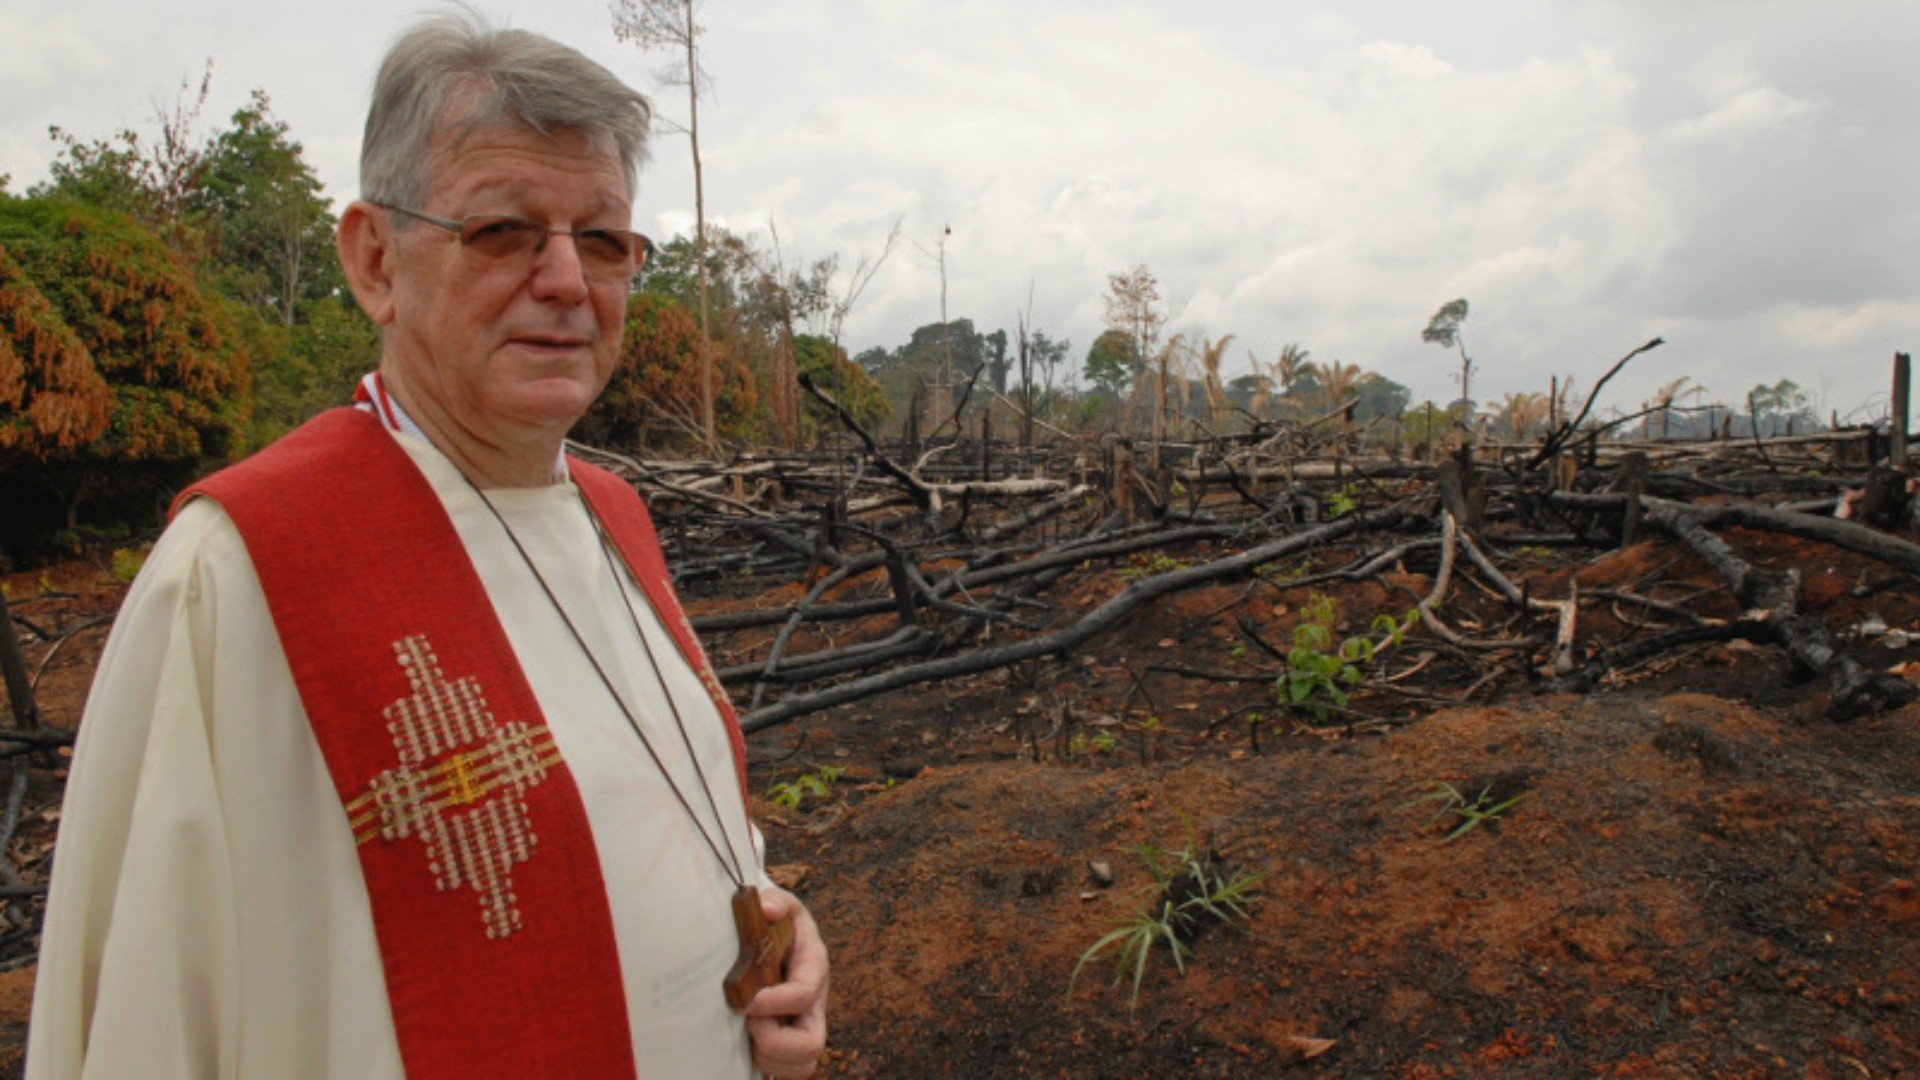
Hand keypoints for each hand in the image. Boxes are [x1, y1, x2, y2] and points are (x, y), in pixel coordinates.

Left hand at [740, 886, 828, 1077]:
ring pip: (801, 1067)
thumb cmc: (777, 922)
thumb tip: (767, 909)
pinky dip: (768, 1067)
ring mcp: (804, 1027)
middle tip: (749, 1023)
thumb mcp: (781, 903)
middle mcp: (814, 1005)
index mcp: (814, 968)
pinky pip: (787, 1072)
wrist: (777, 935)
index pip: (803, 994)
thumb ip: (777, 901)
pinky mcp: (790, 1043)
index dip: (774, 1002)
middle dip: (775, 1041)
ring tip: (746, 1037)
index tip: (745, 1001)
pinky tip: (747, 1047)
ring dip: (769, 1058)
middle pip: (812, 1045)